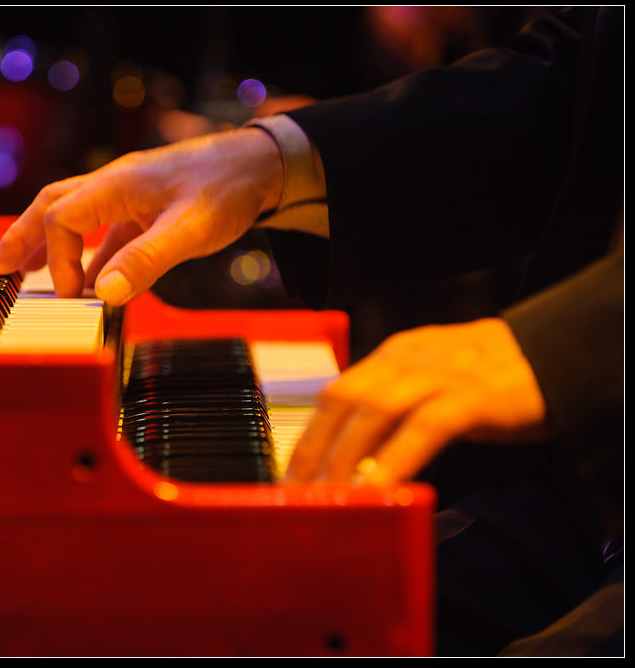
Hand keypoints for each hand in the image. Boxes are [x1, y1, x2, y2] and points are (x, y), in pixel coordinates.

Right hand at [0, 128, 283, 304]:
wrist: (263, 165)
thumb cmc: (227, 188)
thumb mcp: (190, 229)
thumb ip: (147, 260)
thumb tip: (105, 294)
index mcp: (116, 185)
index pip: (62, 218)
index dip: (59, 258)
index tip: (74, 295)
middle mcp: (115, 186)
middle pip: (52, 206)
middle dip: (23, 237)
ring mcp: (131, 196)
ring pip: (76, 215)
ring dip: (51, 244)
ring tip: (28, 271)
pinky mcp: (148, 207)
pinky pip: (107, 229)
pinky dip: (91, 253)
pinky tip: (92, 279)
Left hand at [285, 318, 549, 485]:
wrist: (559, 353)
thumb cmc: (491, 378)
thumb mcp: (432, 383)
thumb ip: (393, 406)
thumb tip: (354, 454)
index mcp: (393, 355)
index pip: (336, 392)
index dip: (308, 434)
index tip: (290, 473)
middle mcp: (409, 359)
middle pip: (345, 400)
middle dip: (315, 449)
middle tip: (298, 492)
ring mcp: (442, 374)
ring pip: (376, 411)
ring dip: (346, 457)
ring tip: (330, 496)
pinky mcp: (475, 396)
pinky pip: (425, 428)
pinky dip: (396, 459)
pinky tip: (379, 487)